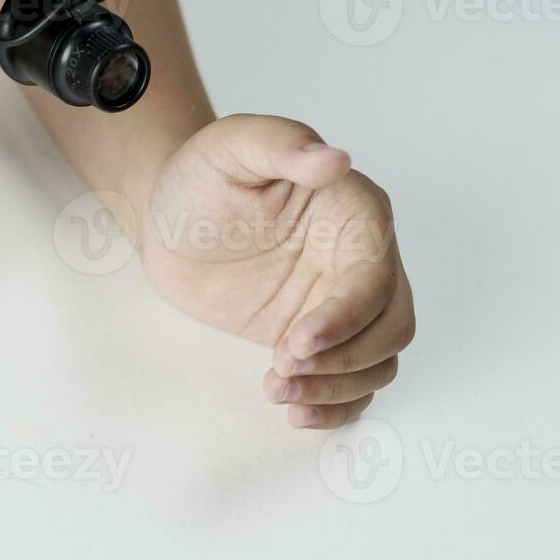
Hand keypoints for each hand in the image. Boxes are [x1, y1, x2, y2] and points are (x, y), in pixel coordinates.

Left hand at [138, 115, 414, 427]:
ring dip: (336, 388)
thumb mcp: (230, 148)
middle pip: (391, 326)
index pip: (375, 277)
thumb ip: (281, 145)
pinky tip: (298, 413)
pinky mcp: (319, 336)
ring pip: (378, 361)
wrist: (168, 220)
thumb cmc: (200, 177)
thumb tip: (334, 159)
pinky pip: (353, 382)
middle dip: (343, 360)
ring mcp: (342, 302)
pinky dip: (336, 406)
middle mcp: (362, 259)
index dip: (345, 317)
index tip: (295, 342)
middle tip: (280, 369)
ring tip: (276, 390)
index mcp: (356, 213)